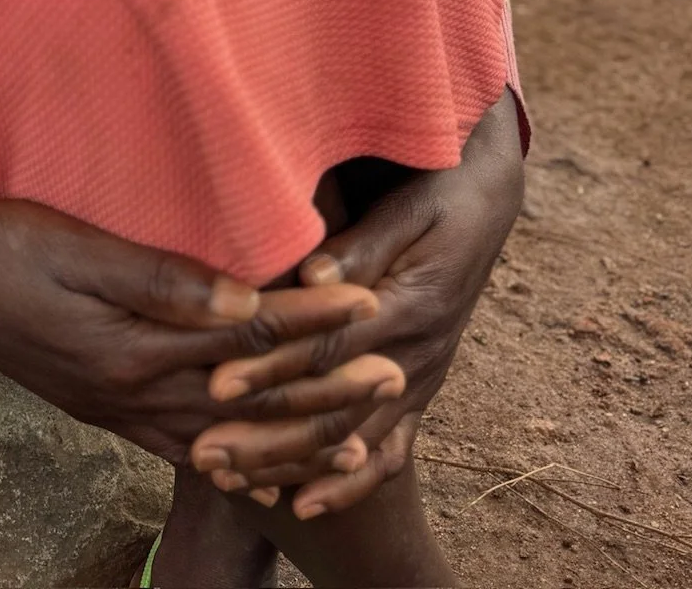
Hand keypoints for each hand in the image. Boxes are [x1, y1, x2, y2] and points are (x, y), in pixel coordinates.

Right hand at [0, 198, 401, 465]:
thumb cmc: (6, 246)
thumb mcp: (79, 249)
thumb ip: (163, 279)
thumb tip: (247, 300)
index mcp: (135, 348)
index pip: (247, 340)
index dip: (313, 320)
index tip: (371, 303)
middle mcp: (134, 393)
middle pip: (250, 403)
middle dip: (327, 389)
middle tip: (393, 374)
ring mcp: (119, 410)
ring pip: (227, 442)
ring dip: (294, 440)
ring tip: (357, 443)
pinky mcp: (106, 410)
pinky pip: (187, 451)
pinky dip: (238, 464)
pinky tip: (265, 473)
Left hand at [188, 88, 524, 513]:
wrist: (486, 199)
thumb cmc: (438, 186)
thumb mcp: (410, 205)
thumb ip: (362, 244)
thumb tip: (313, 274)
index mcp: (409, 306)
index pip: (329, 350)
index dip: (273, 368)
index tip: (217, 385)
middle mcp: (415, 355)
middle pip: (333, 409)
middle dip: (267, 436)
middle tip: (205, 452)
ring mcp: (418, 377)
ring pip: (352, 441)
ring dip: (292, 466)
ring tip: (231, 483)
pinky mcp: (416, 385)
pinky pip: (387, 450)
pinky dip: (346, 483)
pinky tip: (304, 506)